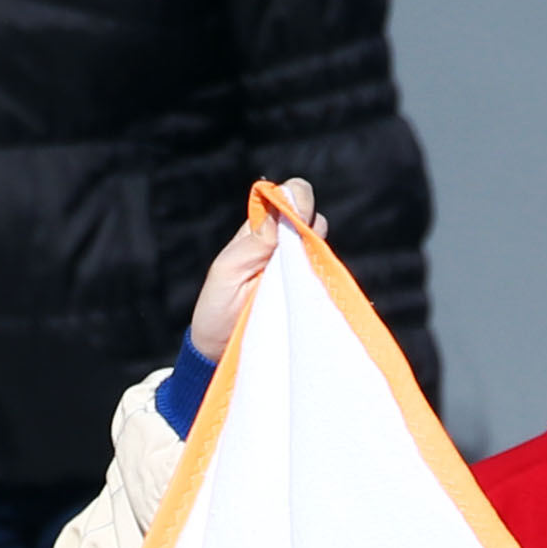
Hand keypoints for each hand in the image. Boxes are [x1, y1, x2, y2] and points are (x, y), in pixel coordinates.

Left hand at [185, 179, 328, 366]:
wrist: (221, 351)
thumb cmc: (217, 308)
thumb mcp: (228, 270)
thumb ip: (255, 239)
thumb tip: (284, 202)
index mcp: (260, 230)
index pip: (289, 196)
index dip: (297, 199)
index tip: (295, 218)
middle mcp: (283, 243)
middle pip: (313, 216)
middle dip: (308, 227)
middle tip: (290, 255)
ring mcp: (299, 267)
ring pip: (323, 244)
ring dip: (315, 254)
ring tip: (293, 280)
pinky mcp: (311, 292)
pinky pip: (329, 275)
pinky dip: (325, 278)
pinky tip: (309, 292)